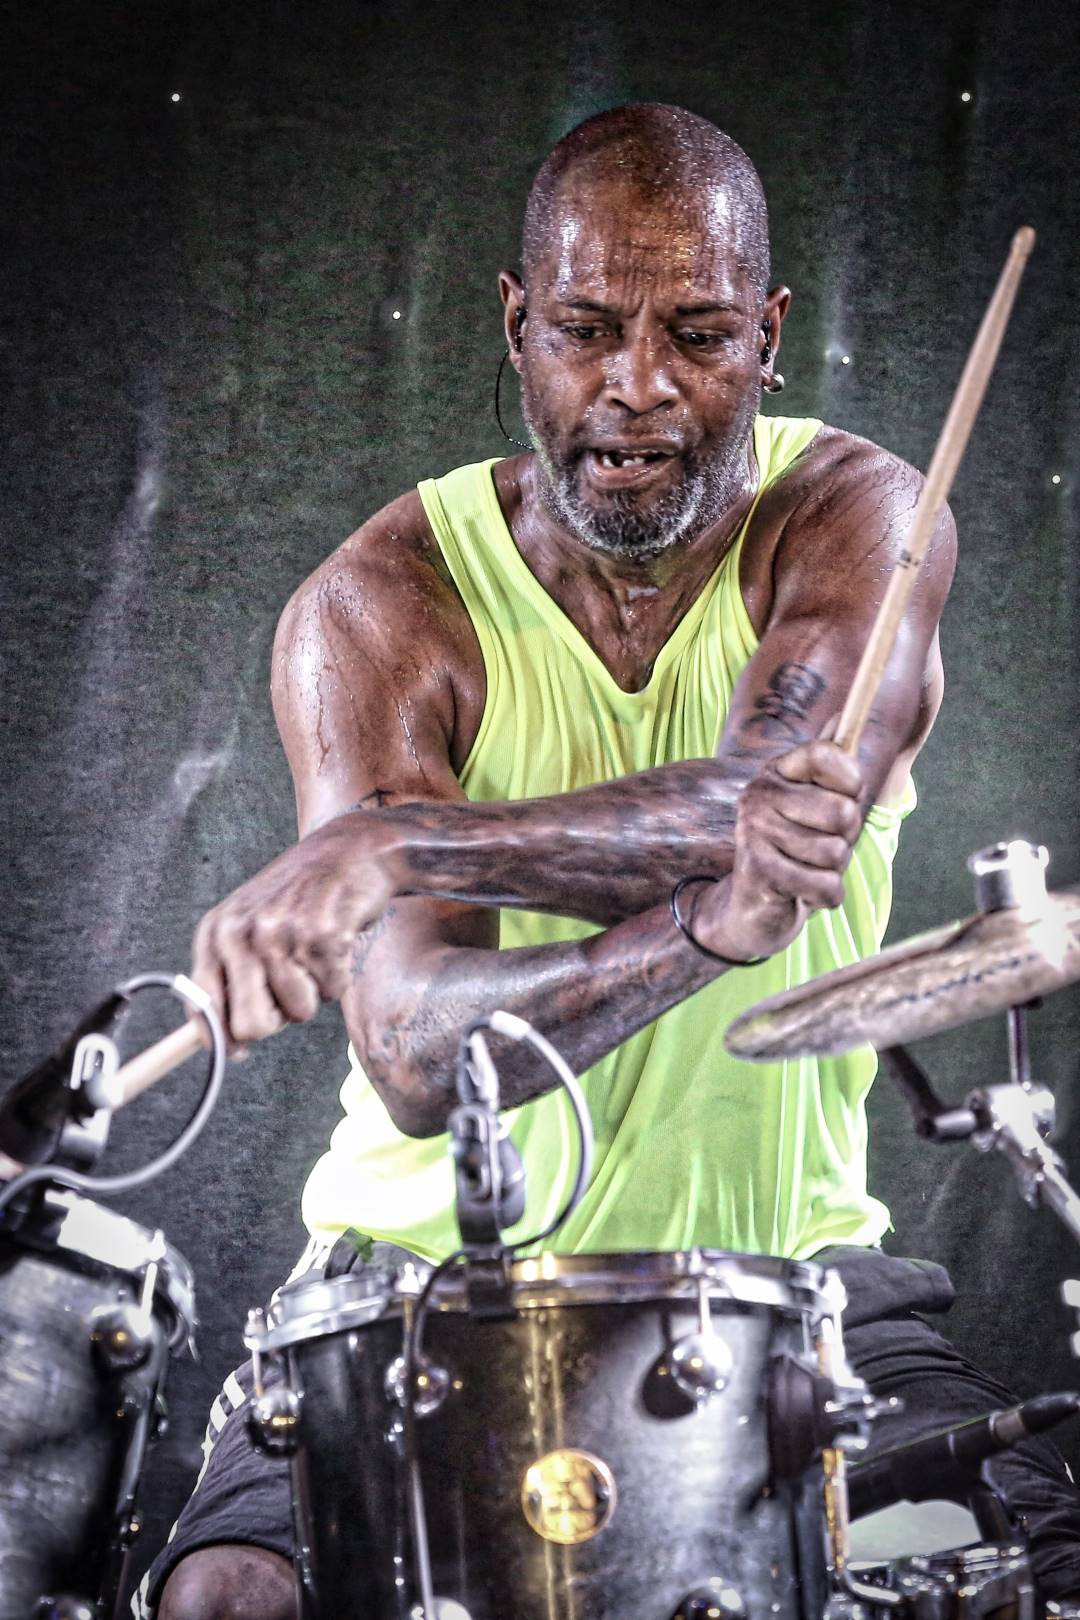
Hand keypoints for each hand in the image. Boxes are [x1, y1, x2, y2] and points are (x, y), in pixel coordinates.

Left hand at [192, 814, 395, 1047]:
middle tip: (290, 988)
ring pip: (299, 1012)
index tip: (238, 1053)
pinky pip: (333, 992)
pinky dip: (340, 977)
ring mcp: (281, 932)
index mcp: (216, 932)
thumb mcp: (249, 926)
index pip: (202, 1006)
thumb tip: (228, 1048)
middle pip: (251, 1025)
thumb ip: (231, 978)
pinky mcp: (322, 935)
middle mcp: (242, 932)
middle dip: (277, 1020)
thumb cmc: (298, 899)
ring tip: (315, 954)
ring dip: (314, 992)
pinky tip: (337, 941)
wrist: (349, 852)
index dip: (222, 1039)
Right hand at [691, 739, 863, 961]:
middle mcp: (759, 794)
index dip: (850, 777)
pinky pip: (825, 884)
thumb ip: (827, 762)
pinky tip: (807, 893)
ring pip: (836, 853)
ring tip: (809, 869)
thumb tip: (842, 716)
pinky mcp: (759, 870)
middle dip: (845, 839)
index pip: (825, 753)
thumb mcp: (811, 802)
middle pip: (842, 812)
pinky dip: (827, 896)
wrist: (752, 905)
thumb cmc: (793, 847)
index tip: (849, 793)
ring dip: (834, 871)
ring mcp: (754, 831)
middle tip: (822, 846)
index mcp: (777, 772)